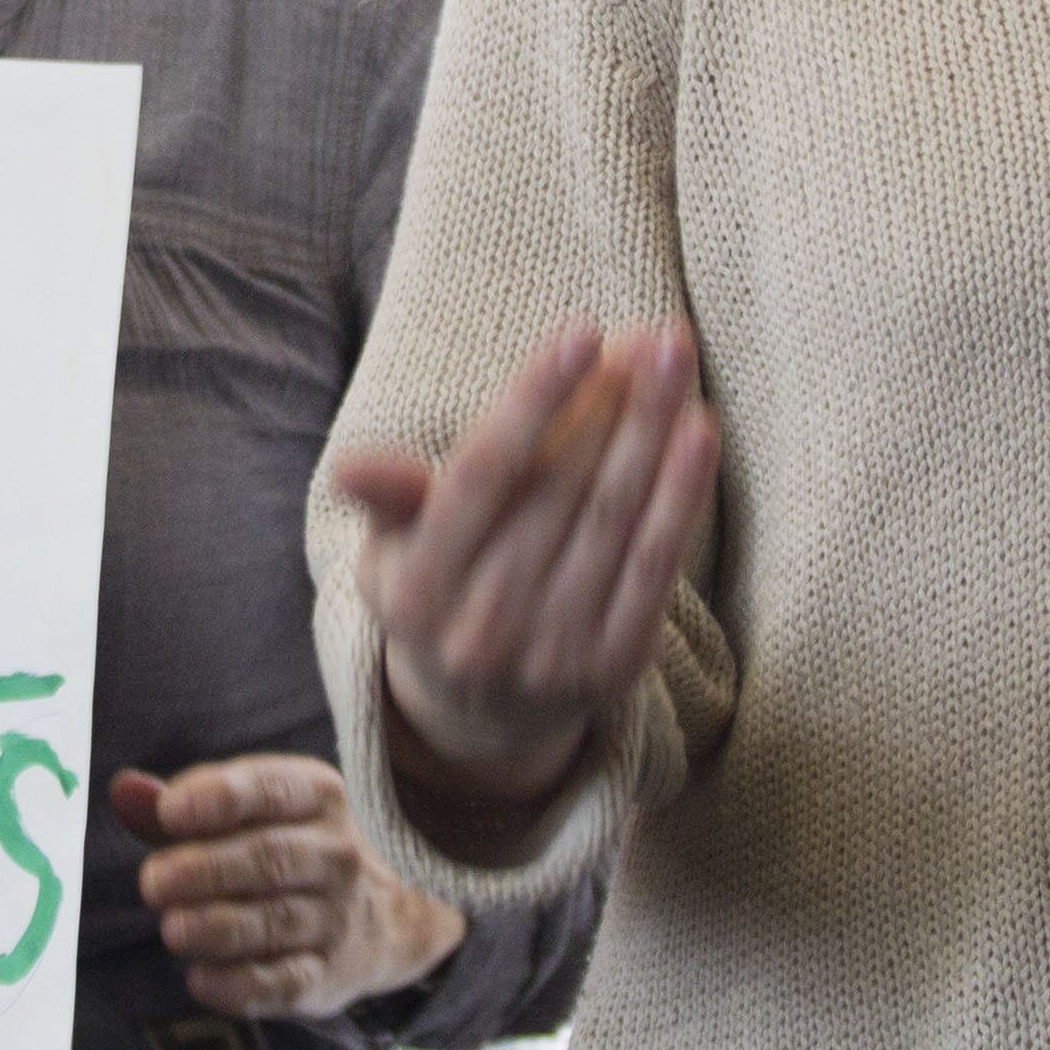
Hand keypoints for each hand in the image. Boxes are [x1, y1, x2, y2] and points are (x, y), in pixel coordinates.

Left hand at [111, 756, 463, 1018]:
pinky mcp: (328, 977)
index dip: (219, 798)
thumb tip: (124, 790)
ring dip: (219, 927)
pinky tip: (201, 981)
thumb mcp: (256, 812)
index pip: (270, 790)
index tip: (170, 811)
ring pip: (276, 922)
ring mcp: (337, 918)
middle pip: (270, 858)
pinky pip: (286, 984)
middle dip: (207, 870)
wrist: (389, 917)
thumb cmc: (293, 848)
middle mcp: (336, 855)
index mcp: (317, 796)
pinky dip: (242, 986)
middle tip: (153, 882)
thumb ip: (186, 803)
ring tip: (172, 929)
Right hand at [326, 318, 719, 829]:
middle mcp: (481, 632)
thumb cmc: (439, 595)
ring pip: (612, 522)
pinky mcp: (614, 670)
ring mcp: (552, 657)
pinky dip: (680, 497)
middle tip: (652, 335)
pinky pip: (654, 568)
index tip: (581, 332)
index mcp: (416, 594)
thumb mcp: (394, 551)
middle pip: (558, 492)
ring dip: (652, 433)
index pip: (480, 476)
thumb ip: (391, 499)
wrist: (483, 716)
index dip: (533, 401)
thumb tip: (351, 466)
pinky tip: (698, 435)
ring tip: (677, 363)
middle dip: (611, 404)